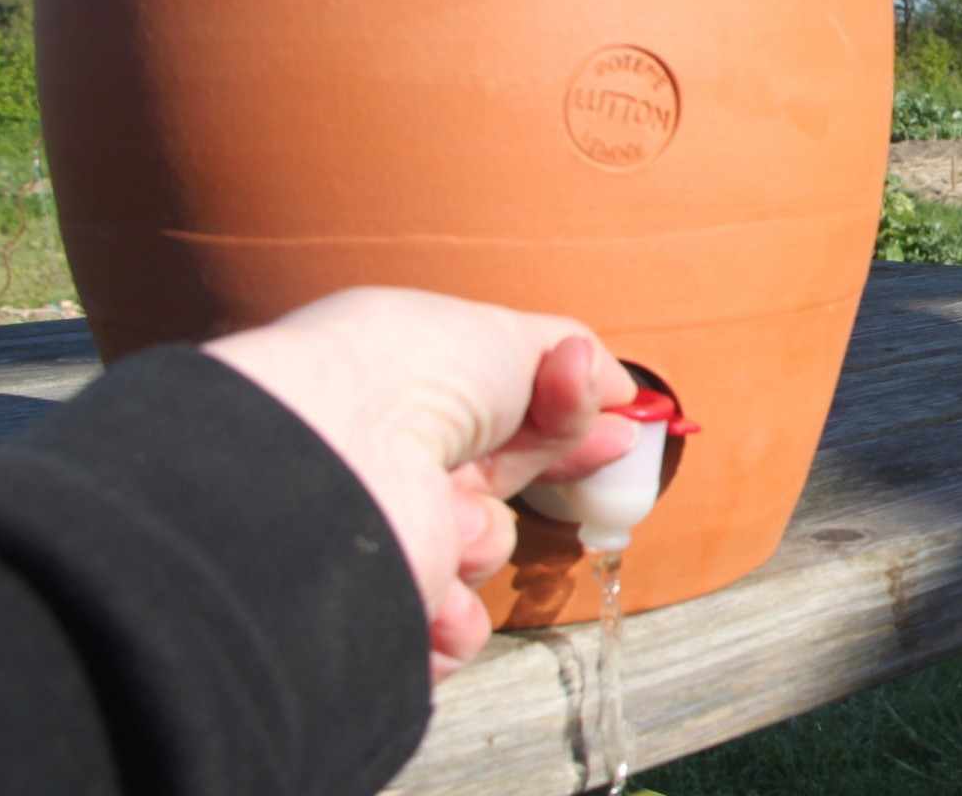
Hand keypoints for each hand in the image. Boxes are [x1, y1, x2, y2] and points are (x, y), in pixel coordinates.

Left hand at [203, 287, 637, 680]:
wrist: (338, 456)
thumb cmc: (414, 370)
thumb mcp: (508, 333)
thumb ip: (571, 358)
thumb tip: (618, 382)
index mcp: (414, 386)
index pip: (502, 408)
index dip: (568, 415)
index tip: (622, 421)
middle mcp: (395, 456)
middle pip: (501, 473)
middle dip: (554, 461)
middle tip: (599, 448)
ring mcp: (388, 528)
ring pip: (485, 548)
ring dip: (485, 532)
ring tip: (451, 513)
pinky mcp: (377, 605)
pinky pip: (451, 628)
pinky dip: (455, 614)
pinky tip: (440, 586)